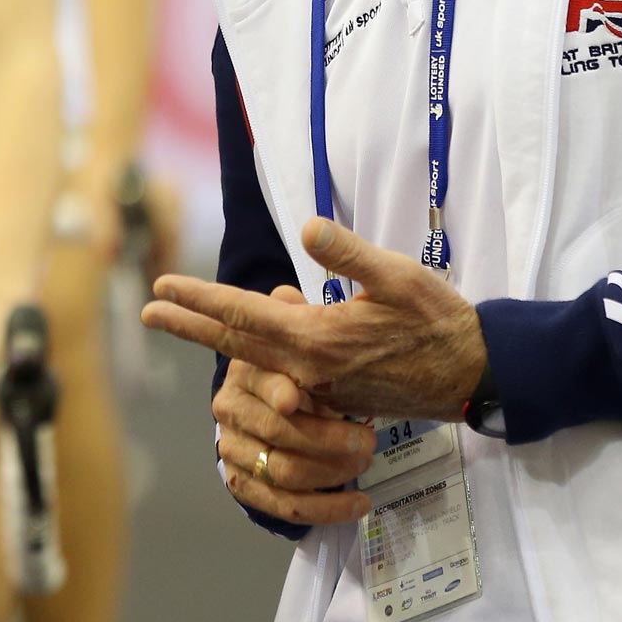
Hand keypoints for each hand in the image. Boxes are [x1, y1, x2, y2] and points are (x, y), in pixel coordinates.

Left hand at [142, 218, 486, 421]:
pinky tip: (249, 333)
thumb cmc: (440, 323)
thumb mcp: (400, 277)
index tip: (161, 285)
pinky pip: (281, 370)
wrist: (475, 377)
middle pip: (234, 342)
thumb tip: (307, 228)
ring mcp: (318, 386)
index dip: (198, 298)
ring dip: (216, 338)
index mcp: (316, 339)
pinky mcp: (332, 394)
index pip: (241, 315)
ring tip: (184, 320)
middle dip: (188, 323)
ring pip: (256, 358)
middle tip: (146, 310)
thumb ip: (350, 254)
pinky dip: (255, 353)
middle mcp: (307, 368)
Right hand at [214, 343, 374, 526]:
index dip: (283, 393)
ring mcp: (232, 453)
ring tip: (365, 464)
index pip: (264, 384)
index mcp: (244, 375)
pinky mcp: (243, 486)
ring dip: (334, 473)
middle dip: (330, 441)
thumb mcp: (299, 362)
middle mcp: (230, 413)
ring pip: (285, 474)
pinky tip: (358, 504)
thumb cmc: (292, 377)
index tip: (309, 400)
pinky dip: (327, 509)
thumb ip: (312, 368)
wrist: (259, 405)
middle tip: (367, 442)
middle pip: (278, 432)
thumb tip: (339, 383)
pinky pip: (286, 507)